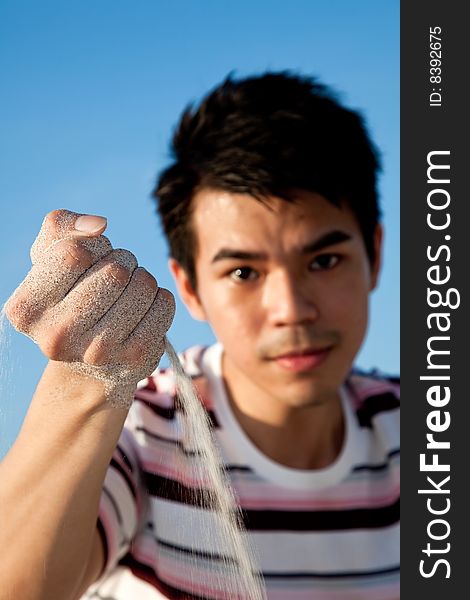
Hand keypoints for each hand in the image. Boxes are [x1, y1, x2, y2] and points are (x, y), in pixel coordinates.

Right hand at [5, 209, 174, 405]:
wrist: (89, 361)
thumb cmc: (68, 296)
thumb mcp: (50, 259)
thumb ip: (61, 227)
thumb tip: (98, 225)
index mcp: (26, 309)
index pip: (73, 252)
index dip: (93, 244)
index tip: (91, 257)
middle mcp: (57, 337)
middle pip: (114, 270)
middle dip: (122, 260)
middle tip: (115, 274)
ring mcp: (98, 352)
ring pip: (143, 284)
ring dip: (142, 278)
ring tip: (128, 292)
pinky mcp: (135, 358)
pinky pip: (163, 304)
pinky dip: (159, 298)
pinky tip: (142, 310)